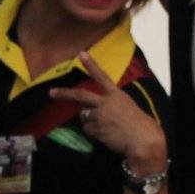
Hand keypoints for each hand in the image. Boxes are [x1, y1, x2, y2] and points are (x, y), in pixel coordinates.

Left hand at [47, 52, 165, 167]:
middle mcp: (106, 103)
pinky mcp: (97, 129)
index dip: (91, 64)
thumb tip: (93, 109)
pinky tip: (107, 135)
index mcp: (117, 94)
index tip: (81, 53)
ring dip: (90, 121)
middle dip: (64, 93)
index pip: (102, 76)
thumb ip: (111, 104)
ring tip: (106, 127)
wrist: (143, 140)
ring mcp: (100, 116)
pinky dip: (94, 133)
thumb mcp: (127, 107)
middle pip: (80, 95)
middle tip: (51, 92)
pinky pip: (88, 130)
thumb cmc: (139, 125)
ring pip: (84, 117)